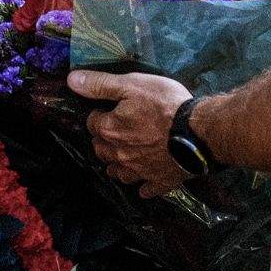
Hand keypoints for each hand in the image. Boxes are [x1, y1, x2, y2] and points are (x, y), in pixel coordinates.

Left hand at [67, 69, 191, 196]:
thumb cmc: (166, 105)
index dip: (99, 115)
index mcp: (110, 130)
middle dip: (103, 141)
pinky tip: (144, 184)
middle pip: (101, 150)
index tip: (108, 110)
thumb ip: (101, 84)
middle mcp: (120, 154)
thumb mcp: (132, 84)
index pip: (92, 124)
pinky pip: (146, 189)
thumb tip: (72, 81)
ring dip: (117, 166)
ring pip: (118, 173)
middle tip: (114, 132)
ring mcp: (139, 170)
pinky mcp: (159, 181)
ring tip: (122, 158)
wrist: (199, 132)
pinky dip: (143, 186)